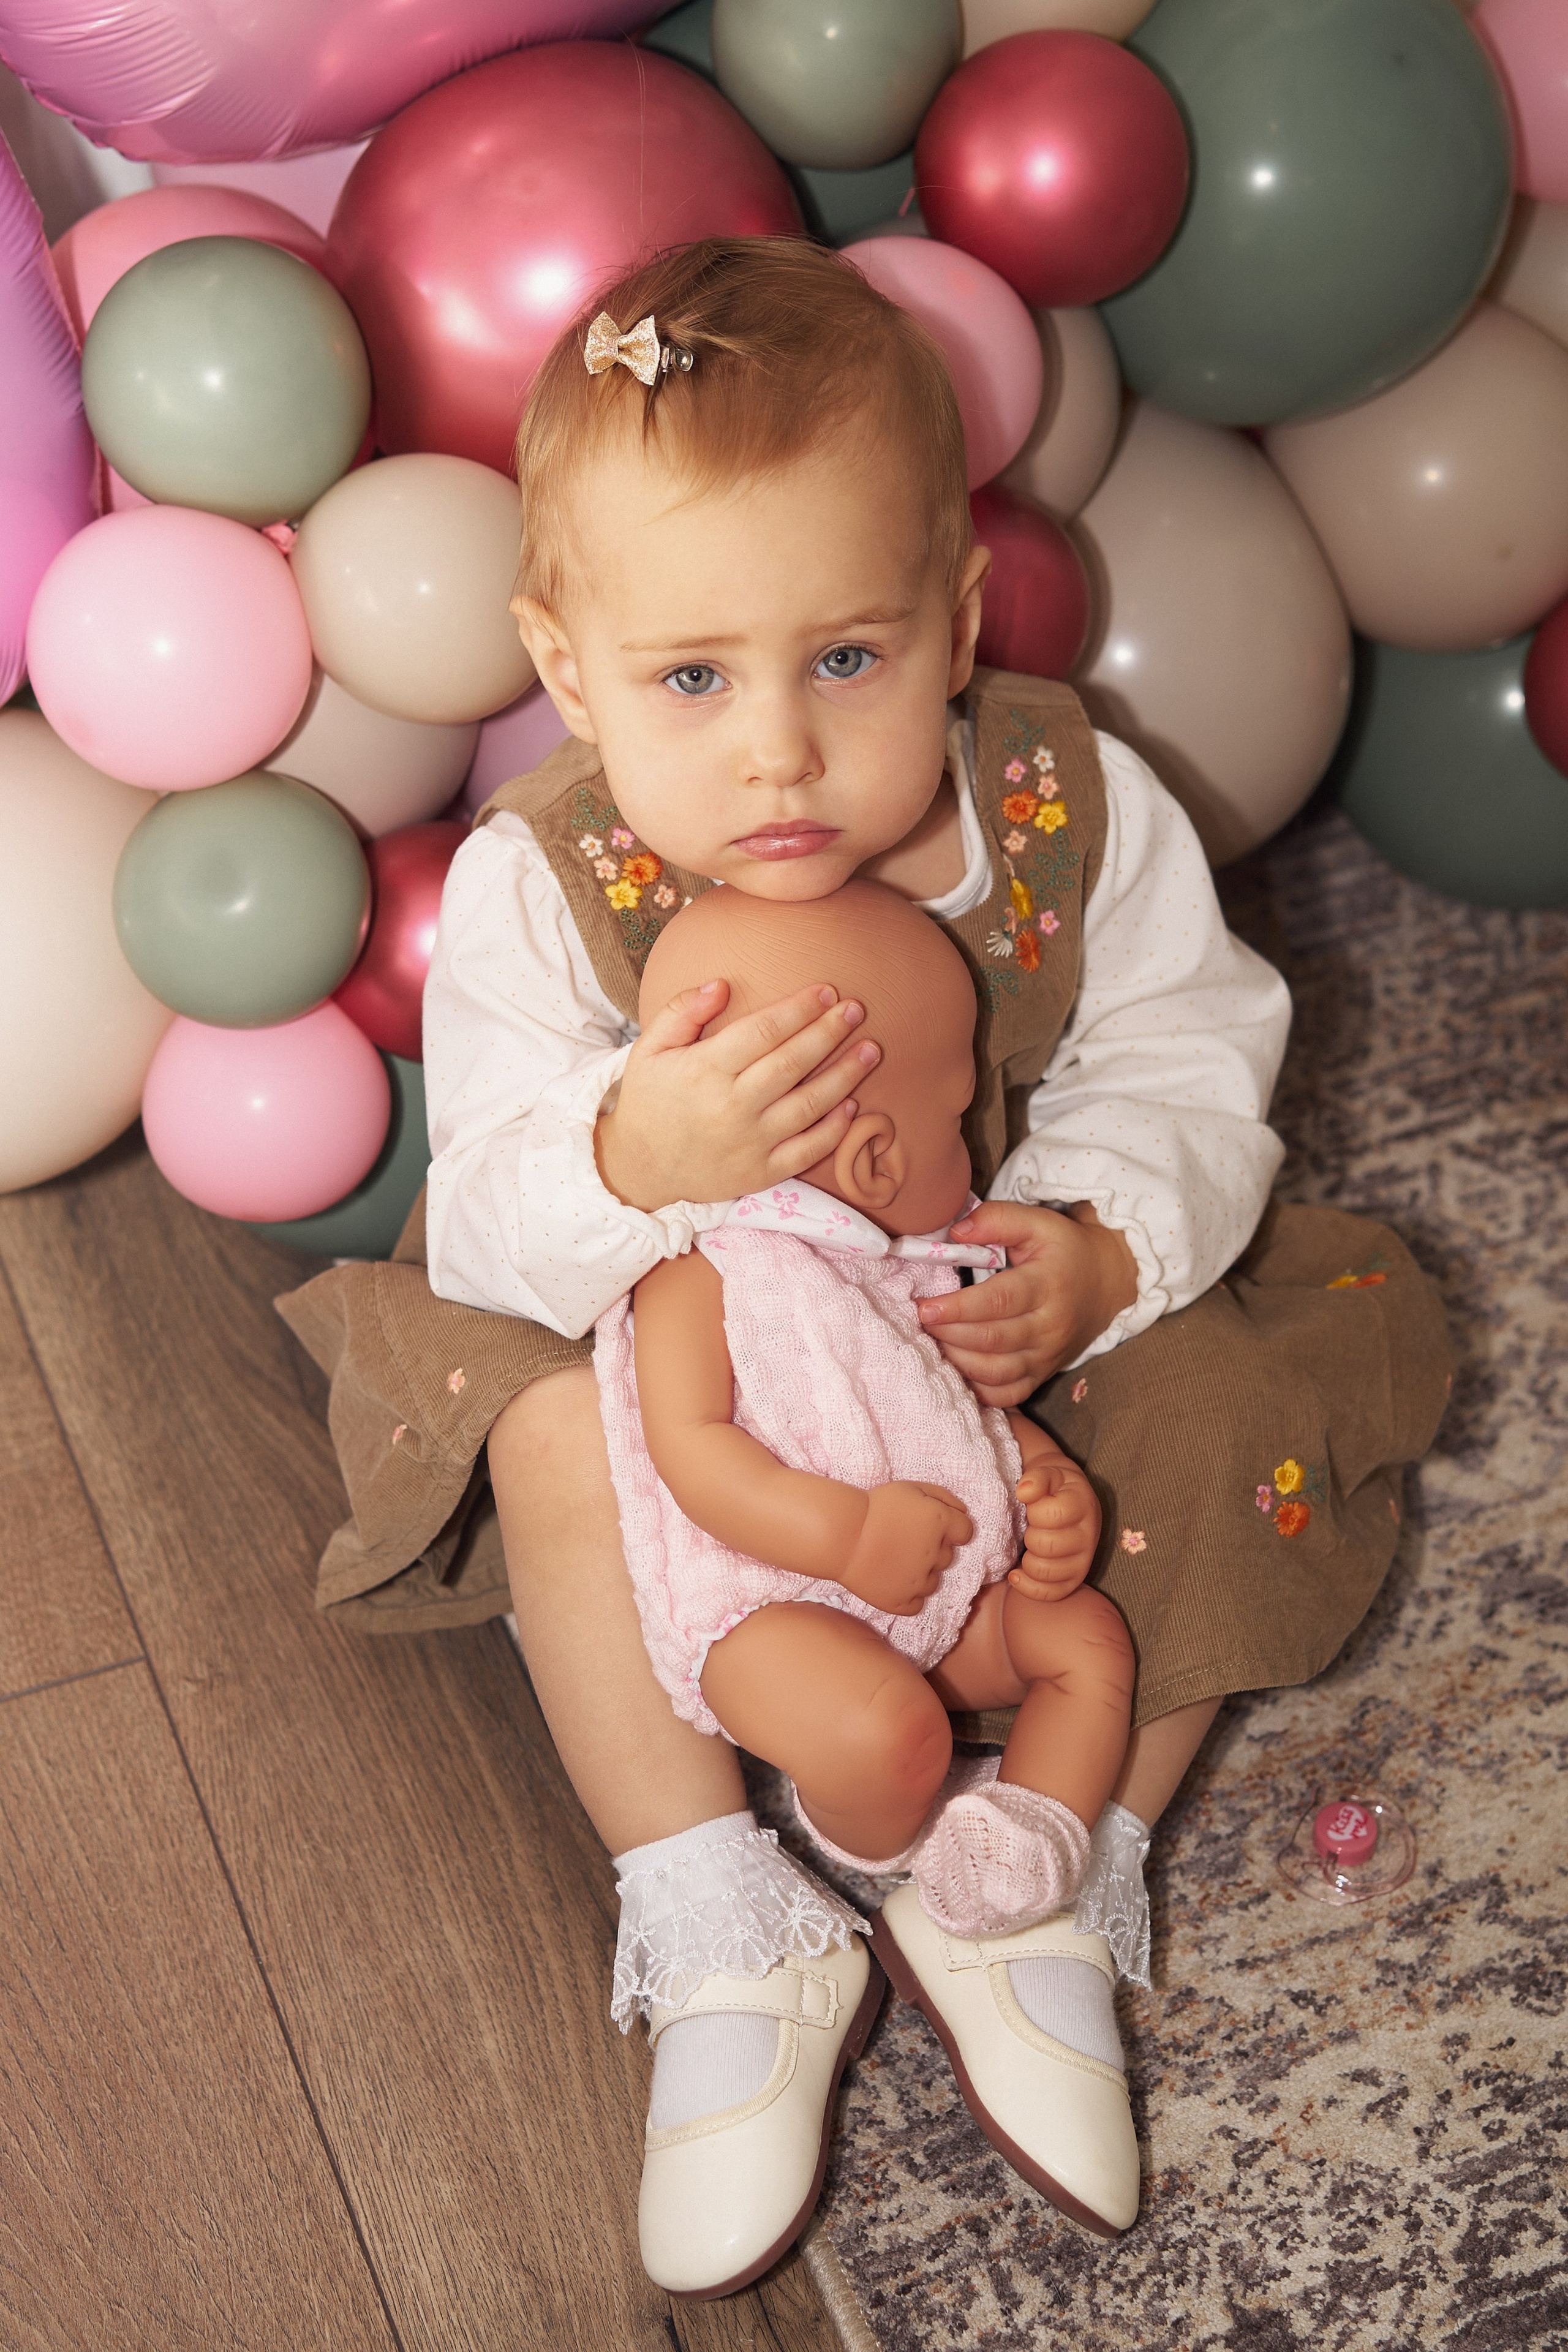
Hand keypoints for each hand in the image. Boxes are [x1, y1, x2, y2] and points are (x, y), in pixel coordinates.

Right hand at [595, 978, 880, 1213]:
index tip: (827, 991)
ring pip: (809, 1105)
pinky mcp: (761, 1172)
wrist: (641, 1169)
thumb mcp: (649, 1049)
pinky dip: (833, 1130)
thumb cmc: (649, 1101)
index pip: (763, 1031)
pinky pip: (806, 1151)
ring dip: (845, 1075)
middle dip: (829, 1032)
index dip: (799, 1008)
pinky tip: (853, 1105)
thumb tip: (722, 985)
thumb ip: (682, 1012)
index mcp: (704, 1070)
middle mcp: (731, 1106)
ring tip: (871, 1050)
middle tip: (857, 1010)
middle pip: (793, 1062)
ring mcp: (749, 1142)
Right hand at [840, 1481, 972, 1616]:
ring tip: (895, 1561)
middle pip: (947, 1557)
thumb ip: (943, 1497)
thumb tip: (964, 1512)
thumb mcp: (910, 1489)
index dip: (951, 1528)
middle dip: (932, 1549)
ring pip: (933, 1581)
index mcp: (940, 1523)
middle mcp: (935, 1554)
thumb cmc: (875, 1507)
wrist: (840, 1535)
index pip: (966, 1531)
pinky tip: (892, 1580)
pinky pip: (917, 1603)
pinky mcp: (902, 1602)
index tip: (932, 1527)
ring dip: (921, 1573)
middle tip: (905, 1541)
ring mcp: (919, 1582)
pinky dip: (908, 1595)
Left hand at [917, 1201, 1138, 1406]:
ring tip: (932, 1341)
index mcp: (1048, 1285)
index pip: (999, 1301)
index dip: (959, 1307)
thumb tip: (956, 1232)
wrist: (1105, 1284)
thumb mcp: (1039, 1223)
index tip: (924, 1306)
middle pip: (992, 1339)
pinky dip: (977, 1389)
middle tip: (920, 1320)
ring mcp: (1047, 1356)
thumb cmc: (1064, 1251)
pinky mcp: (1042, 1375)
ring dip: (957, 1361)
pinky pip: (1007, 1395)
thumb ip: (998, 1220)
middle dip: (948, 1333)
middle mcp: (1050, 1327)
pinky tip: (956, 1368)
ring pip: (996, 1372)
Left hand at [1009, 1455, 1100, 1599]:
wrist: (1069, 1498)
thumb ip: (1036, 1477)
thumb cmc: (1054, 1487)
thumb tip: (1024, 1491)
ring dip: (1028, 1560)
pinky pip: (1051, 1593)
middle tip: (1031, 1528)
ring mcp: (1084, 1560)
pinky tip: (1017, 1573)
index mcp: (1083, 1505)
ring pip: (1046, 1572)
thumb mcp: (1047, 1471)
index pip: (1052, 1515)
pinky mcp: (1075, 1579)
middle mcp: (1089, 1535)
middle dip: (1029, 1536)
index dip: (1034, 1511)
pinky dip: (1028, 1587)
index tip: (1033, 1506)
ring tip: (1028, 1548)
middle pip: (1046, 1545)